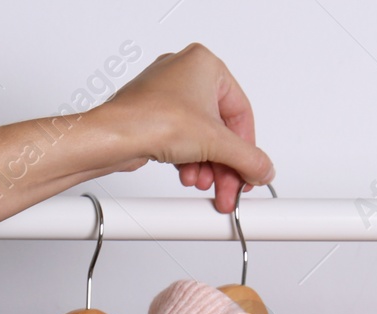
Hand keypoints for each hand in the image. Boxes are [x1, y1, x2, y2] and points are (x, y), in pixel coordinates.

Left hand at [96, 43, 273, 212]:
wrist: (112, 137)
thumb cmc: (152, 119)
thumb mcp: (216, 143)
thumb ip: (249, 159)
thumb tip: (264, 169)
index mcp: (205, 65)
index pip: (242, 113)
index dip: (247, 148)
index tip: (250, 171)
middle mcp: (186, 74)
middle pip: (221, 129)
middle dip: (225, 163)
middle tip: (231, 187)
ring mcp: (168, 94)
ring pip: (202, 137)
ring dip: (208, 165)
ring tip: (205, 182)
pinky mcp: (155, 114)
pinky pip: (184, 139)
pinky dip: (190, 159)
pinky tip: (189, 174)